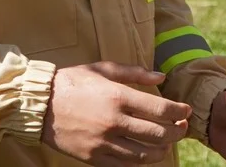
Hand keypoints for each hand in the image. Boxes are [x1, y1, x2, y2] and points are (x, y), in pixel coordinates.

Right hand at [42, 62, 190, 165]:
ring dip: (162, 149)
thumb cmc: (73, 82)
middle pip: (158, 134)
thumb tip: (161, 77)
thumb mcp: (104, 69)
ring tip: (166, 142)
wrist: (40, 105)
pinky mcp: (94, 158)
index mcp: (118, 97)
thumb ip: (135, 72)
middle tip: (182, 127)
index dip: (179, 111)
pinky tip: (147, 154)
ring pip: (145, 154)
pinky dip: (141, 161)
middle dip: (177, 131)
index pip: (161, 109)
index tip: (185, 110)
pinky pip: (126, 166)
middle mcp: (114, 122)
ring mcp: (104, 143)